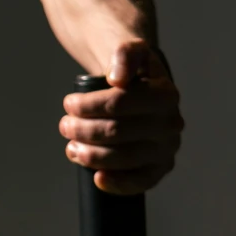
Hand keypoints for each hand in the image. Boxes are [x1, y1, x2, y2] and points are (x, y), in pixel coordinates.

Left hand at [58, 39, 181, 194]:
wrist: (136, 90)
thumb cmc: (128, 73)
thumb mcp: (128, 51)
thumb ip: (125, 53)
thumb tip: (118, 78)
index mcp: (165, 94)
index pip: (120, 102)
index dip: (89, 105)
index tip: (68, 103)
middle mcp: (171, 123)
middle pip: (118, 132)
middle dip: (83, 130)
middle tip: (64, 126)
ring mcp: (167, 148)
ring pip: (124, 157)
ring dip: (91, 155)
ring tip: (71, 147)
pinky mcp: (159, 168)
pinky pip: (141, 182)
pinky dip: (118, 183)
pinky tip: (97, 179)